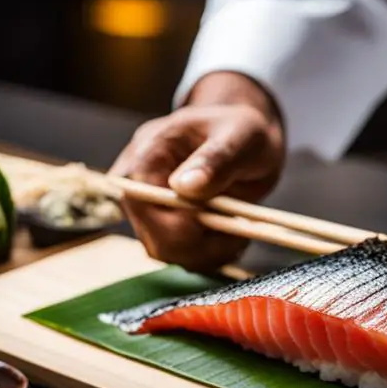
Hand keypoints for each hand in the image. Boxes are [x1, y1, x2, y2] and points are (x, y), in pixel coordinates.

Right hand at [110, 71, 285, 271]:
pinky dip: (209, 255)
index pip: (139, 201)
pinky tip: (231, 238)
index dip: (175, 224)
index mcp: (149, 152)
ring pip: (165, 252)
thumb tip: (183, 187)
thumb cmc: (243, 131)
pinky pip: (179, 256)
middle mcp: (139, 184)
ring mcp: (150, 209)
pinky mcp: (165, 227)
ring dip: (207, 253)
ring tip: (238, 231)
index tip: (216, 222)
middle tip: (238, 233)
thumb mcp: (240, 137)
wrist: (247, 142)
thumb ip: (215, 159)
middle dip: (197, 245)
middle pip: (150, 235)